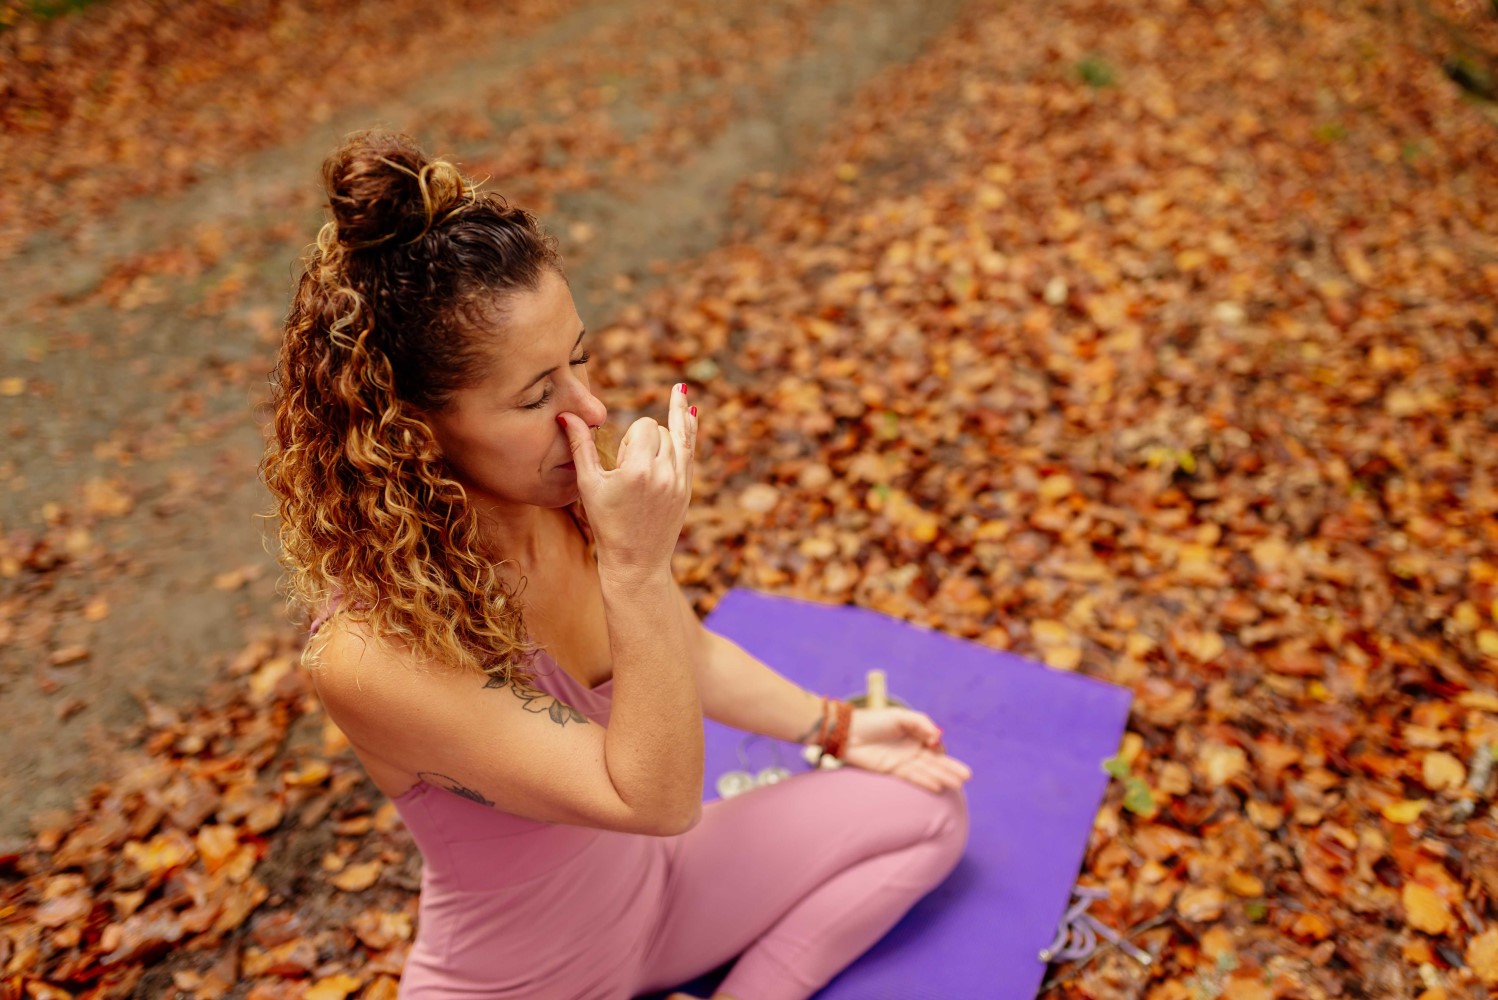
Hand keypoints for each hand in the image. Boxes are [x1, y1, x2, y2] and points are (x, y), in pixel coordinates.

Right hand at [557, 384, 697, 578]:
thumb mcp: (589, 485)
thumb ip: (580, 446)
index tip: (620, 460)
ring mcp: (680, 482)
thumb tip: (565, 414)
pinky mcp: (687, 489)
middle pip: (661, 430)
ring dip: (668, 429)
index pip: (644, 426)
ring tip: (680, 390)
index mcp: (638, 470)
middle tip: (630, 468)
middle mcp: (664, 474)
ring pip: (680, 437)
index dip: (630, 435)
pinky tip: (692, 409)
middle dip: (645, 437)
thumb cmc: (606, 525)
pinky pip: (691, 451)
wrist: (636, 562)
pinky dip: (690, 430)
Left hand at [838, 707, 971, 793]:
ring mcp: (903, 761)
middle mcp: (911, 750)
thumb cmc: (874, 720)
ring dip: (942, 777)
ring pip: (927, 770)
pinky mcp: (893, 770)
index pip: (934, 745)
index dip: (941, 748)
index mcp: (915, 735)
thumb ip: (921, 723)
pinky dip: (925, 781)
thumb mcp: (901, 716)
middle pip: (935, 761)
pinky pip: (913, 777)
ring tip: (958, 785)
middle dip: (951, 768)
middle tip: (967, 777)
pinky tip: (938, 786)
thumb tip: (937, 736)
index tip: (940, 748)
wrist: (848, 732)